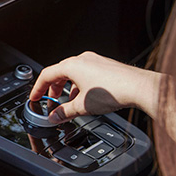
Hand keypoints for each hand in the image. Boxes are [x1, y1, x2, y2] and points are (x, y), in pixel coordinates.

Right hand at [30, 52, 161, 123]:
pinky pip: (86, 72)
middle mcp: (82, 59)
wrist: (140, 87)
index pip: (46, 75)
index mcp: (71, 65)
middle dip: (53, 88)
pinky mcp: (106, 65)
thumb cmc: (113, 91)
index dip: (38, 88)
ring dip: (67, 86)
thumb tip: (54, 116)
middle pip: (59, 72)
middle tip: (51, 101)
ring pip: (74, 72)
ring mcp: (95, 61)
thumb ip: (65, 112)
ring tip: (69, 100)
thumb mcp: (82, 106)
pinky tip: (86, 96)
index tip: (35, 97)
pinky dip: (80, 83)